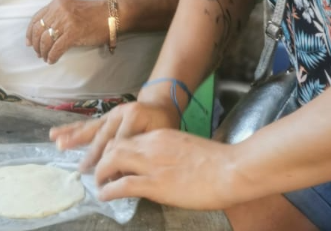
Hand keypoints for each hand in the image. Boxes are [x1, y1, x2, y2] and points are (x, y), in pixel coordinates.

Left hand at [25, 0, 107, 63]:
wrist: (111, 14)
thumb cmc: (93, 13)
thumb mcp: (71, 7)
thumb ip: (57, 15)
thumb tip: (44, 32)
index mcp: (57, 3)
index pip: (36, 18)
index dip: (30, 32)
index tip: (29, 42)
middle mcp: (59, 10)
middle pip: (38, 31)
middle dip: (36, 45)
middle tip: (38, 53)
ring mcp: (66, 21)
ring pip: (46, 40)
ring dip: (43, 52)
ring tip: (45, 57)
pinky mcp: (73, 33)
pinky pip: (56, 48)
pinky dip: (52, 56)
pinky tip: (52, 60)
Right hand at [49, 101, 179, 170]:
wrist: (160, 103)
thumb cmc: (163, 123)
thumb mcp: (161, 135)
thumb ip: (144, 150)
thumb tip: (125, 174)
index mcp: (135, 116)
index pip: (121, 142)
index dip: (115, 160)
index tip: (109, 178)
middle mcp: (119, 113)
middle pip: (104, 136)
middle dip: (93, 154)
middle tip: (83, 169)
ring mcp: (110, 114)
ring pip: (91, 128)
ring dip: (74, 137)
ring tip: (59, 144)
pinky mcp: (104, 117)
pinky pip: (86, 125)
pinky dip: (71, 130)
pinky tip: (55, 134)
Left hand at [94, 129, 238, 208]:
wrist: (231, 169)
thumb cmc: (218, 163)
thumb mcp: (187, 149)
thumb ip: (170, 153)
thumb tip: (164, 165)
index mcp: (161, 135)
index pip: (128, 138)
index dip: (117, 150)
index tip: (114, 161)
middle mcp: (151, 145)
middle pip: (114, 146)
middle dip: (103, 159)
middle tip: (100, 173)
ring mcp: (151, 164)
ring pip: (112, 161)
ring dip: (101, 173)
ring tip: (99, 184)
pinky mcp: (154, 184)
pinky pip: (122, 185)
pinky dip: (108, 190)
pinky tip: (104, 196)